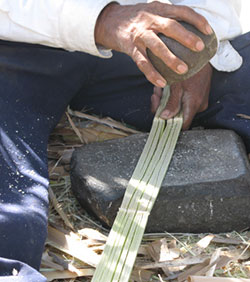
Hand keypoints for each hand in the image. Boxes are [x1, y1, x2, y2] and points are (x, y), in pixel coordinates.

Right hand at [95, 2, 212, 87]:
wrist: (109, 21)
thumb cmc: (136, 19)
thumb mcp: (152, 11)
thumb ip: (167, 17)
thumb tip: (189, 31)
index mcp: (158, 9)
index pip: (182, 11)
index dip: (197, 20)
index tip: (209, 31)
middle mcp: (149, 19)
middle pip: (171, 27)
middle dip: (187, 37)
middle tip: (200, 48)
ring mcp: (139, 34)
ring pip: (157, 46)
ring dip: (171, 58)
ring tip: (183, 70)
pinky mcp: (130, 47)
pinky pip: (142, 63)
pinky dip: (152, 74)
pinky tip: (162, 82)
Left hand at [151, 63, 212, 128]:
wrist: (201, 54)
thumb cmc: (189, 68)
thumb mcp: (177, 86)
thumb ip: (172, 104)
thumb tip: (165, 118)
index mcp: (194, 105)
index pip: (182, 125)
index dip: (169, 125)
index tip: (158, 118)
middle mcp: (198, 106)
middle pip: (177, 116)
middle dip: (163, 107)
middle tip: (155, 95)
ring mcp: (198, 101)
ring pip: (177, 107)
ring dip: (165, 99)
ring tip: (159, 89)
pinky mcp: (196, 96)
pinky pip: (181, 101)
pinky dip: (171, 95)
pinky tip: (165, 87)